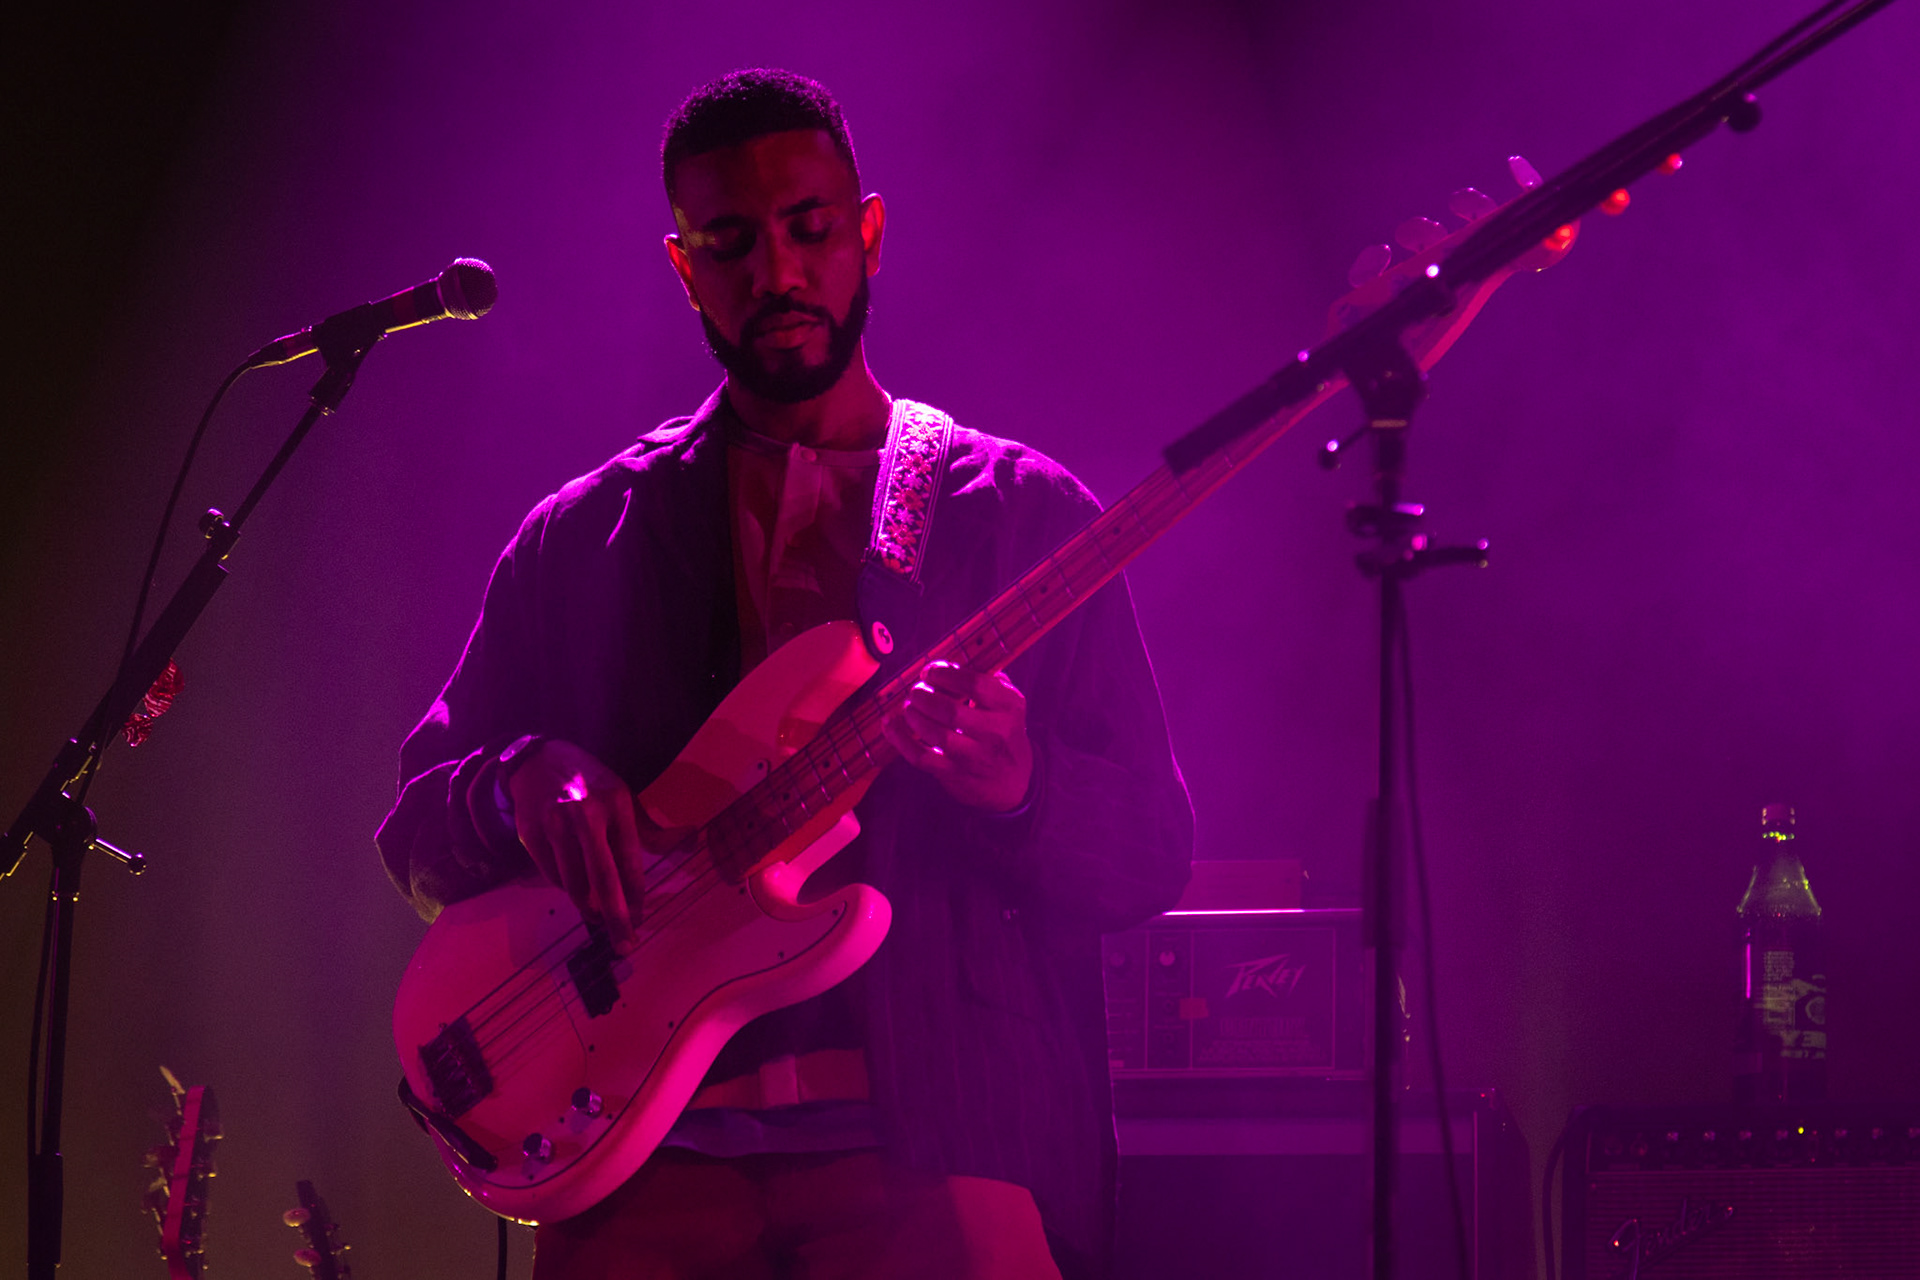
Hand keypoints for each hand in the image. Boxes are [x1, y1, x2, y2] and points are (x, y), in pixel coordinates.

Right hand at [506, 738, 647, 944]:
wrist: (537, 761)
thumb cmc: (591, 785)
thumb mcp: (624, 798)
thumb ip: (652, 830)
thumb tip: (692, 842)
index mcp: (615, 804)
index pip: (630, 861)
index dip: (636, 895)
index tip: (641, 919)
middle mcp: (585, 815)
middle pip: (603, 880)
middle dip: (617, 918)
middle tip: (625, 946)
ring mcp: (554, 825)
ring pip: (574, 884)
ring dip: (589, 907)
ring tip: (598, 915)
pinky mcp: (530, 835)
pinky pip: (552, 876)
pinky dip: (565, 887)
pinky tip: (574, 884)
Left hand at [882, 662, 1032, 812]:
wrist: (1012, 781)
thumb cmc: (1003, 732)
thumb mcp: (1007, 703)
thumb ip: (984, 680)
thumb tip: (946, 666)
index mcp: (1009, 707)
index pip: (975, 685)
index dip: (946, 674)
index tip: (931, 672)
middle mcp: (995, 733)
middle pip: (951, 711)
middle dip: (925, 696)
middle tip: (916, 690)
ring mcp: (975, 757)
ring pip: (936, 735)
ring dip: (914, 715)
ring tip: (910, 706)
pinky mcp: (954, 774)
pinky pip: (920, 757)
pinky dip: (899, 739)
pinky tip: (890, 724)